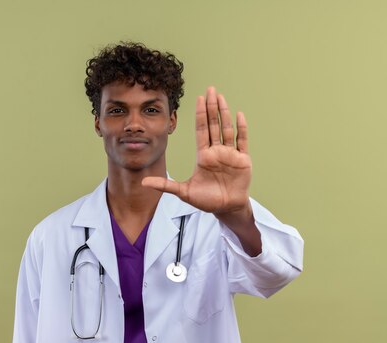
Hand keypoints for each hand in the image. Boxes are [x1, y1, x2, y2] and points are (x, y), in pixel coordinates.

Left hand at [142, 86, 251, 216]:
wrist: (226, 209)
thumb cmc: (207, 200)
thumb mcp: (183, 192)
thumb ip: (165, 185)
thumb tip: (143, 183)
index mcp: (204, 156)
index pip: (201, 130)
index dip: (200, 114)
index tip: (198, 98)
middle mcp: (217, 151)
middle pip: (213, 125)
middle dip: (212, 107)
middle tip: (210, 90)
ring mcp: (230, 154)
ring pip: (227, 129)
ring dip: (224, 113)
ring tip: (221, 97)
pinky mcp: (243, 160)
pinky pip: (242, 141)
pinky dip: (241, 128)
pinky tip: (239, 115)